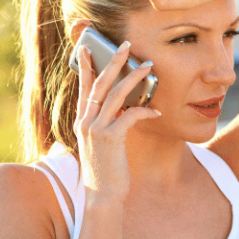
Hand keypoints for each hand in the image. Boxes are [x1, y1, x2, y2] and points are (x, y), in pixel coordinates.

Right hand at [74, 41, 160, 198]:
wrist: (102, 195)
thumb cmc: (106, 169)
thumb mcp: (102, 142)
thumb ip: (107, 123)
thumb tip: (123, 106)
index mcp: (82, 121)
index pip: (83, 87)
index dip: (84, 66)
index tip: (86, 47)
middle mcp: (85, 122)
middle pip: (99, 83)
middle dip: (113, 61)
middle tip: (126, 44)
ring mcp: (96, 130)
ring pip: (115, 95)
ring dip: (133, 78)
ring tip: (149, 66)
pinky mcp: (110, 139)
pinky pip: (130, 116)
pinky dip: (144, 110)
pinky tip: (157, 110)